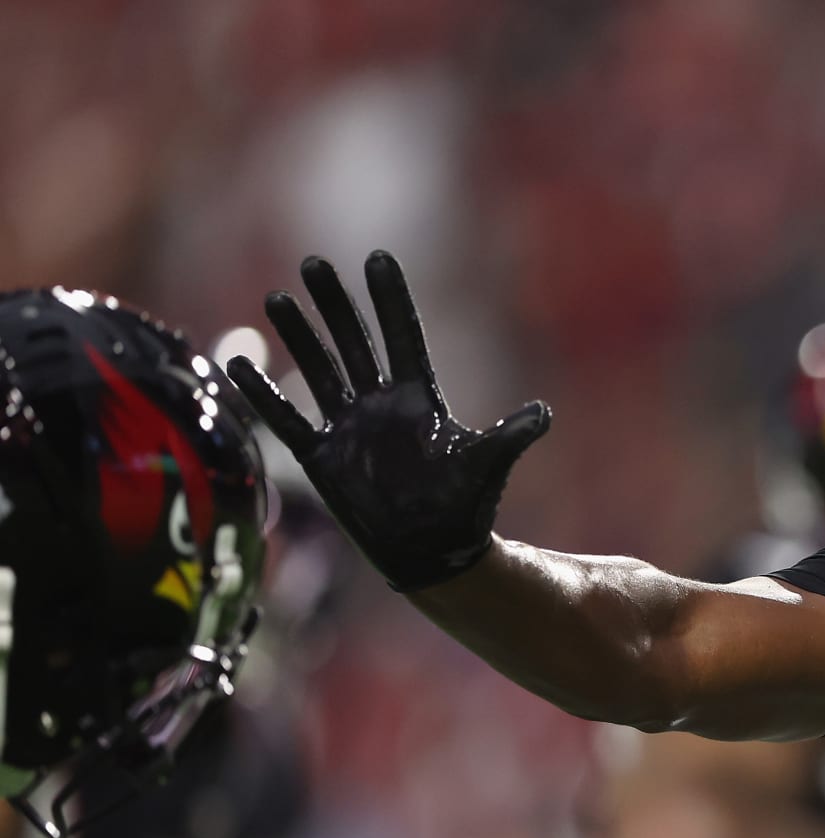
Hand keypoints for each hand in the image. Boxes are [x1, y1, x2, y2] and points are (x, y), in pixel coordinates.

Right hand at [226, 251, 549, 591]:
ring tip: (277, 297)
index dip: (390, 299)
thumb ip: (509, 436)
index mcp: (419, 398)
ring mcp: (349, 427)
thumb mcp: (486, 466)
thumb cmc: (463, 506)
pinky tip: (237, 365)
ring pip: (318, 369)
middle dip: (336, 304)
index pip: (402, 336)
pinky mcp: (322, 456)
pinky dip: (263, 395)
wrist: (433, 551)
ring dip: (300, 336)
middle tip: (315, 262)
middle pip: (354, 342)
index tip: (378, 257)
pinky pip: (287, 420)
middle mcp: (380, 404)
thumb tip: (544, 414)